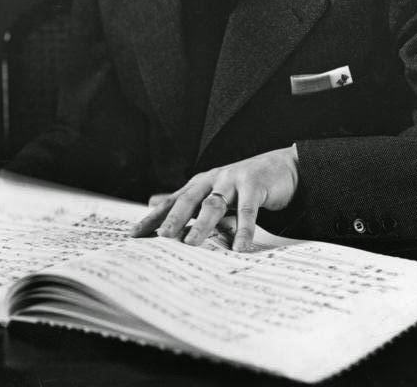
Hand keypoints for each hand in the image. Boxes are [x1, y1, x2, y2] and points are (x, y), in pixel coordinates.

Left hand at [132, 145, 298, 251]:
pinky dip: (243, 230)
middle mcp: (213, 180)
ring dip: (202, 224)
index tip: (133, 235)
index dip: (153, 217)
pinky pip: (248, 211)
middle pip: (189, 200)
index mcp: (200, 184)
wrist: (283, 168)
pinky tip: (239, 247)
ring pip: (214, 204)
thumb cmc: (244, 184)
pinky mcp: (254, 185)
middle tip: (162, 237)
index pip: (172, 202)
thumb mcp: (213, 191)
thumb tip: (154, 202)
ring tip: (192, 243)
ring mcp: (233, 181)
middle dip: (174, 218)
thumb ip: (187, 200)